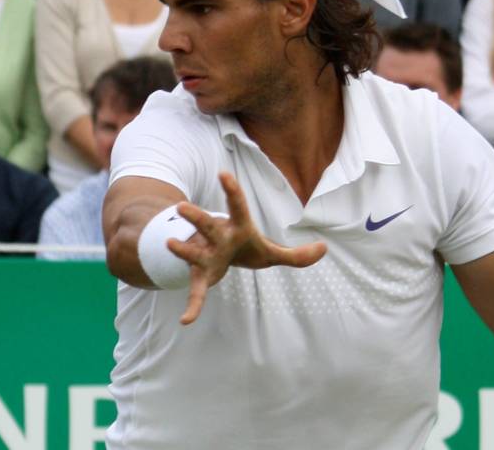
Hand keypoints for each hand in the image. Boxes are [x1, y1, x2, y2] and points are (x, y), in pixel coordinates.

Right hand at [167, 171, 325, 324]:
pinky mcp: (200, 276)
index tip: (222, 173)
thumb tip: (323, 248)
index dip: (231, 190)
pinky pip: (196, 292)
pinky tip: (187, 320)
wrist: (212, 258)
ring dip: (182, 249)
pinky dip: (193, 306)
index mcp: (236, 228)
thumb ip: (295, 255)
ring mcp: (204, 255)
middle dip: (196, 216)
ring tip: (169, 244)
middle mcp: (216, 237)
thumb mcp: (269, 251)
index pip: (237, 206)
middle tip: (182, 207)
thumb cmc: (242, 249)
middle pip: (206, 225)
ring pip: (192, 251)